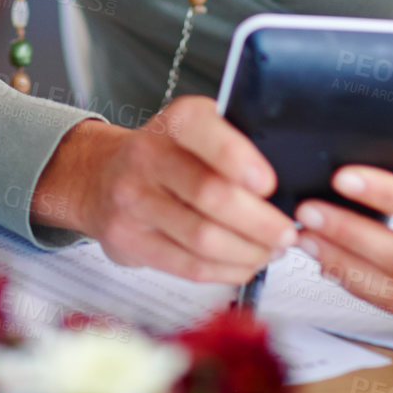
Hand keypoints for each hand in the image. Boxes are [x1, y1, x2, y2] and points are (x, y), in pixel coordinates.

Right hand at [35, 96, 297, 284]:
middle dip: (260, 221)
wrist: (99, 176)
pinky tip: (243, 263)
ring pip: (203, 238)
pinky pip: (189, 266)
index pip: (203, 131)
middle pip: (211, 194)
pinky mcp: (129, 240)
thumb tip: (293, 179)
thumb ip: (235, 144)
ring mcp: (133, 200)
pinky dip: (227, 270)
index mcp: (174, 121)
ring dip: (249, 252)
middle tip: (287, 231)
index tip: (269, 183)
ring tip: (270, 251)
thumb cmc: (165, 154)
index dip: (237, 157)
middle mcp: (147, 155)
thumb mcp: (195, 131)